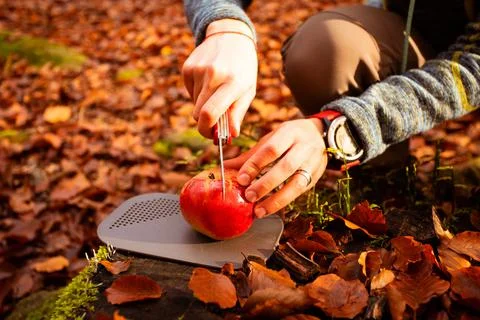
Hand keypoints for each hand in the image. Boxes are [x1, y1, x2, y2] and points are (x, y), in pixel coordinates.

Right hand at [182, 19, 257, 138]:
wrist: (230, 37)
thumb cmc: (243, 69)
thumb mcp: (248, 90)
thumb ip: (237, 114)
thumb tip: (230, 135)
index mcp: (232, 83)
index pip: (210, 113)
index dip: (206, 130)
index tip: (211, 135)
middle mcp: (213, 75)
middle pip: (198, 113)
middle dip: (204, 123)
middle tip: (214, 124)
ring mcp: (198, 70)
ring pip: (195, 104)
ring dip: (204, 105)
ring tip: (216, 91)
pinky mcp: (188, 68)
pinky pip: (190, 92)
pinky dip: (198, 93)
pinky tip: (208, 81)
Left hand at [224, 118, 327, 217]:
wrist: (320, 135)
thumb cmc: (289, 137)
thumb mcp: (271, 139)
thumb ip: (250, 155)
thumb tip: (224, 167)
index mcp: (290, 133)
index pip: (272, 149)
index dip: (255, 164)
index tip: (241, 178)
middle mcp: (304, 147)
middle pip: (286, 167)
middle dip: (266, 184)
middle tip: (248, 196)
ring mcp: (313, 163)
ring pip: (297, 184)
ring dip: (277, 200)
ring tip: (259, 210)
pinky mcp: (316, 177)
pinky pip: (300, 192)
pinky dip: (284, 202)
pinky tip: (270, 208)